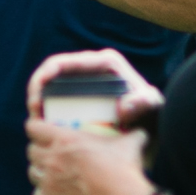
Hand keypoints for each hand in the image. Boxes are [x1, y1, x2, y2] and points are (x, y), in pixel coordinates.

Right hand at [25, 49, 164, 130]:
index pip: (64, 63)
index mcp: (105, 63)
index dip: (44, 76)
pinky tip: (45, 129)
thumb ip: (144, 103)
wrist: (160, 131)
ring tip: (37, 122)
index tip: (37, 97)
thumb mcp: (153, 108)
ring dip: (40, 104)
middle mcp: (94, 71)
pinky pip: (61, 106)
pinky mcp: (85, 103)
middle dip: (37, 92)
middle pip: (54, 76)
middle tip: (34, 112)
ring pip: (54, 92)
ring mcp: (88, 87)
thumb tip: (124, 107)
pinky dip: (49, 115)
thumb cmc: (157, 116)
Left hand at [27, 115, 151, 194]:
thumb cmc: (125, 170)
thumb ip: (132, 133)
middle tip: (49, 152)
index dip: (35, 127)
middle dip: (38, 149)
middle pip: (31, 150)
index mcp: (64, 139)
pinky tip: (52, 193)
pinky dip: (43, 194)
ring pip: (32, 172)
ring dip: (39, 170)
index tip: (41, 129)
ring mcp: (49, 181)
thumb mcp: (130, 143)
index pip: (34, 127)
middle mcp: (52, 158)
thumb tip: (141, 132)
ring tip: (50, 172)